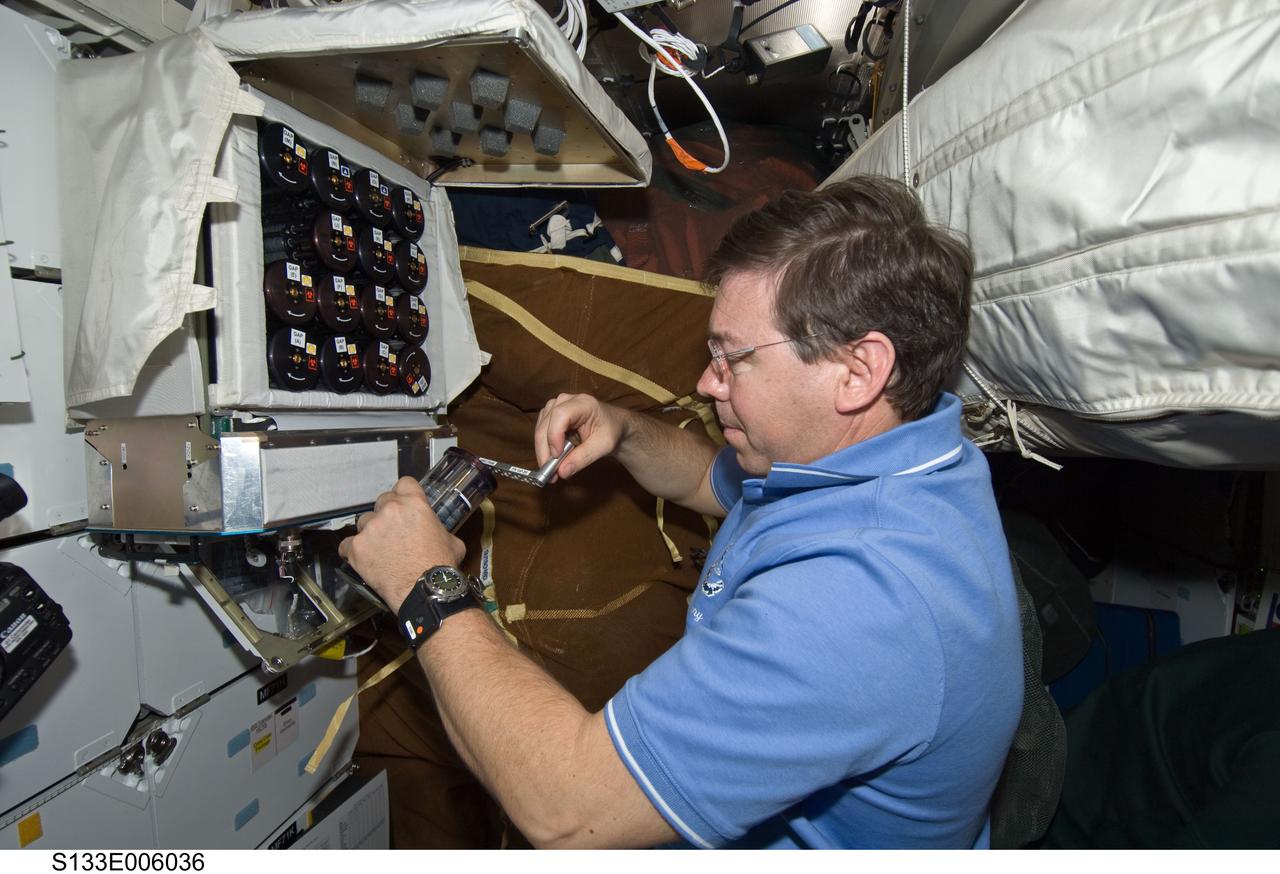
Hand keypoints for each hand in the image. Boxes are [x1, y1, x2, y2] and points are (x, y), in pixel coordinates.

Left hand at [338, 477, 464, 612]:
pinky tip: (364, 560)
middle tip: (394, 532)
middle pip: (382, 501)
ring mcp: (370, 529)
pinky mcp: (356, 548)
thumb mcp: (451, 540)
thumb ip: (438, 528)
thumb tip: (435, 532)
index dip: (405, 494)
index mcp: (414, 504)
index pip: (404, 483)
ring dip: (371, 533)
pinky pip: (347, 545)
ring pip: (364, 522)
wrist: (425, 590)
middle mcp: (389, 510)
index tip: (405, 505)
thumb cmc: (441, 566)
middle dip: (387, 514)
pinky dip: (354, 552)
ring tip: (380, 550)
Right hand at [533, 393, 627, 480]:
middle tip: (550, 473)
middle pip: (546, 423)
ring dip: (542, 451)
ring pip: (540, 429)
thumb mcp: (604, 446)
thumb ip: (583, 458)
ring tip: (551, 471)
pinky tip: (551, 461)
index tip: (557, 456)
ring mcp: (556, 406)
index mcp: (583, 403)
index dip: (554, 435)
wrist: (613, 425)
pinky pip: (541, 432)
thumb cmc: (611, 431)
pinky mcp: (550, 415)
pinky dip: (543, 448)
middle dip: (545, 450)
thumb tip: (562, 472)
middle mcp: (566, 401)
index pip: (560, 414)